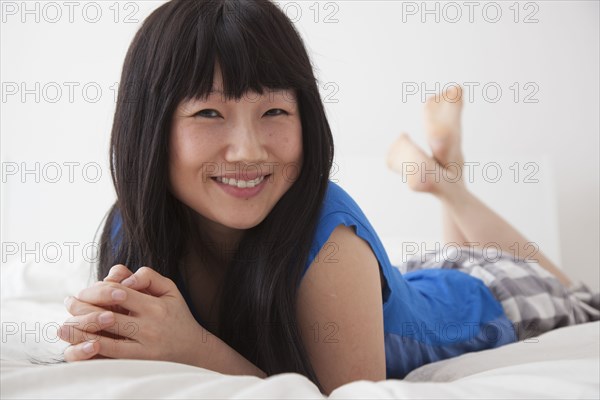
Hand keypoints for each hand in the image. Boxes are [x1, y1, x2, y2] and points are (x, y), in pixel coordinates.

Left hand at [59, 267, 205, 365]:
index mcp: (155, 305)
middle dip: (83, 306)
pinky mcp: (140, 361)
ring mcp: (144, 344)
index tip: (86, 290)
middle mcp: (149, 325)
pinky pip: (112, 353)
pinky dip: (93, 348)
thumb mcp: (170, 290)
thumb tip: (124, 277)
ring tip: (63, 326)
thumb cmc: (178, 316)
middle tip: (69, 302)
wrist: (194, 350)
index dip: (98, 288)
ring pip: (106, 335)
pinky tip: (79, 344)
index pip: (119, 291)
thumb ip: (148, 276)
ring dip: (80, 329)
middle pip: (108, 312)